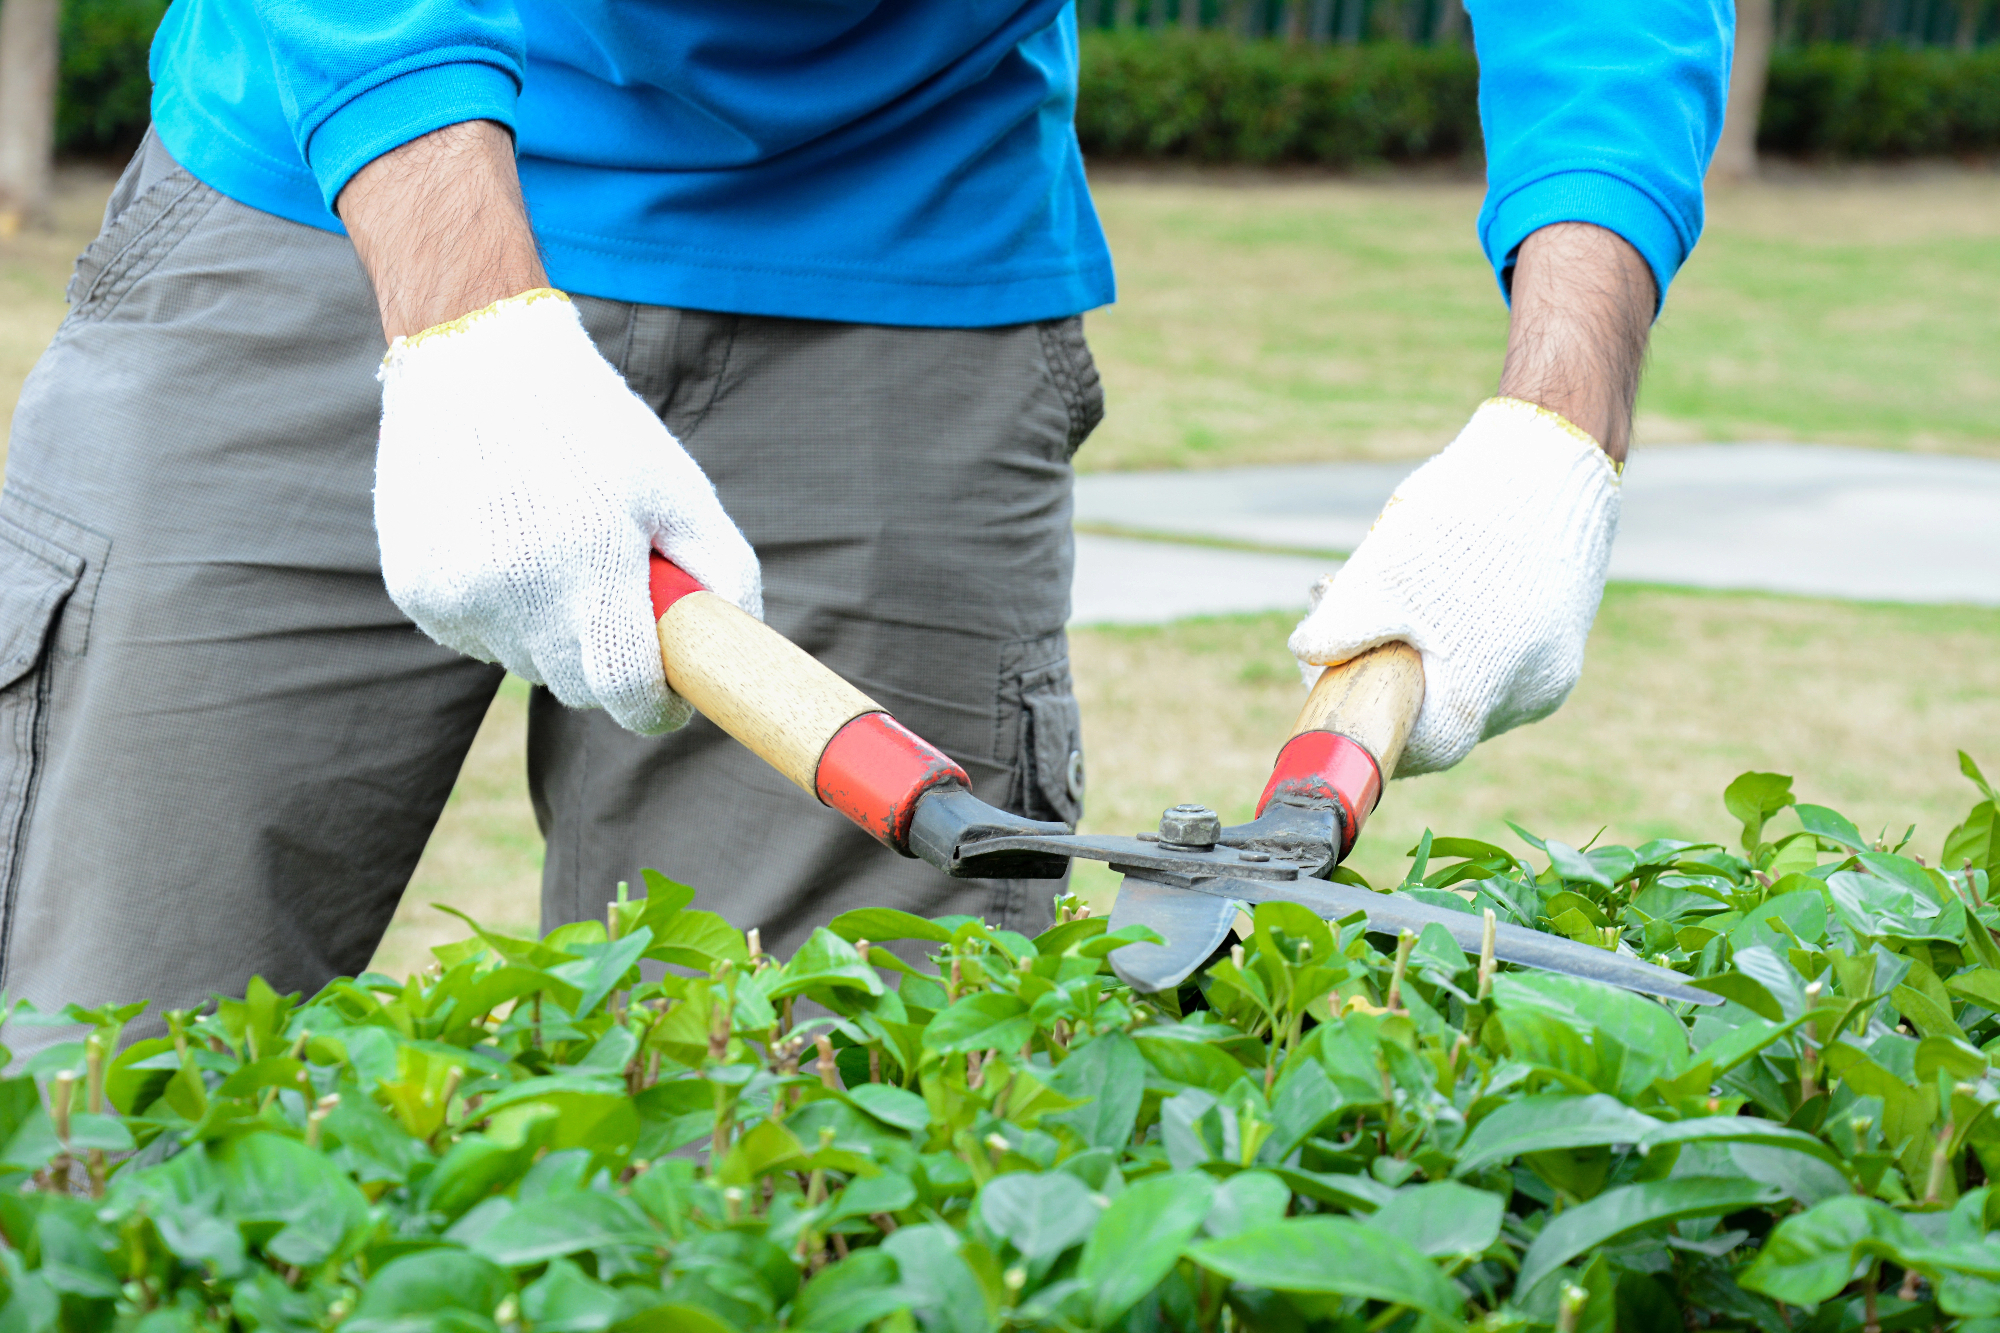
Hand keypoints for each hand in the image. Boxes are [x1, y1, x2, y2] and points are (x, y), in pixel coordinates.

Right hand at [339, 122, 757, 733]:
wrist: (475, 358)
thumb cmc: (596, 429)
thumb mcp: (681, 488)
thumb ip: (725, 573)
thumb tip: (737, 651)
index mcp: (590, 562)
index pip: (625, 691)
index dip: (656, 707)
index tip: (669, 697)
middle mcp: (514, 588)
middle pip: (577, 688)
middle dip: (609, 664)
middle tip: (617, 604)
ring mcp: (457, 594)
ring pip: (526, 664)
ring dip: (552, 634)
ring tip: (555, 550)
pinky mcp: (416, 592)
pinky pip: (477, 639)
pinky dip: (502, 614)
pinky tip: (504, 545)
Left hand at [1289, 223, 1650, 774]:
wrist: (1552, 457)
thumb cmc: (1462, 522)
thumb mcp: (1380, 577)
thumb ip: (1338, 628)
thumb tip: (1307, 653)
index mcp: (1483, 695)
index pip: (1419, 748)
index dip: (1370, 723)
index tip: (1333, 692)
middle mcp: (1531, 693)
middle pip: (1444, 714)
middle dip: (1389, 676)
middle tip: (1345, 633)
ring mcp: (1554, 663)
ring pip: (1471, 681)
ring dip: (1422, 651)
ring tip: (1387, 592)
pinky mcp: (1563, 631)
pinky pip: (1500, 653)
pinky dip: (1460, 634)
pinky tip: (1436, 585)